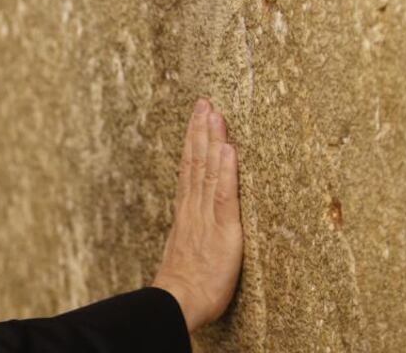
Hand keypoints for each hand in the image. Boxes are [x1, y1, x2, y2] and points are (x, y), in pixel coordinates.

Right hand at [152, 98, 243, 332]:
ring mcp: (206, 218)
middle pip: (197, 163)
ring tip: (215, 114)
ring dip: (212, 140)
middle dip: (201, 131)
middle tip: (205, 102)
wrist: (176, 303)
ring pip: (209, 172)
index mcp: (187, 215)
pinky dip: (226, 171)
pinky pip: (224, 196)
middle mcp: (194, 210)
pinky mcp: (223, 230)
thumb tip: (193, 223)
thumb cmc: (183, 288)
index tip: (197, 117)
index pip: (190, 170)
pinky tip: (229, 149)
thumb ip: (191, 233)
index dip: (194, 142)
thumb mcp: (186, 254)